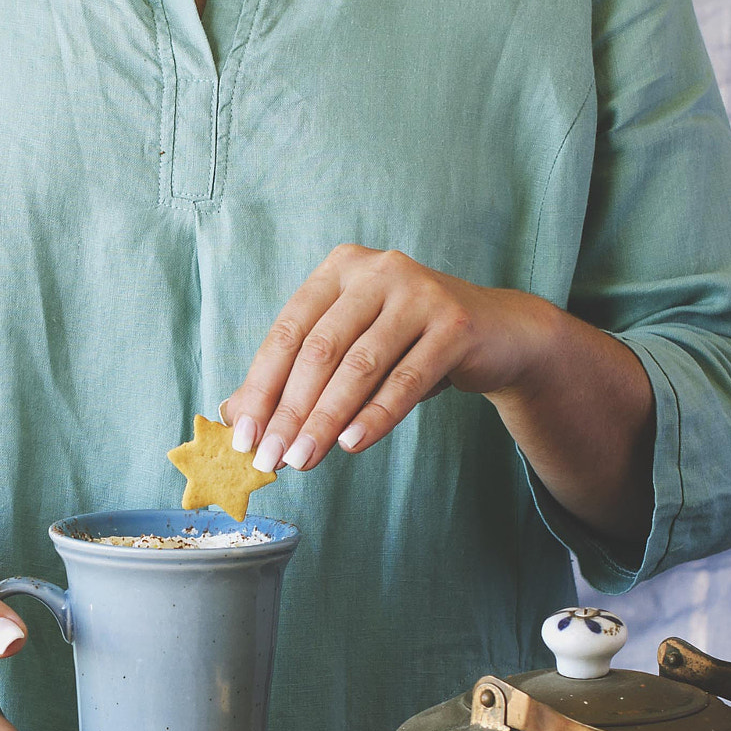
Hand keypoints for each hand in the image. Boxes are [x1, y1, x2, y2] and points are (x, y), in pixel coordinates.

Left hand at [224, 245, 554, 471]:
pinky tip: (350, 445)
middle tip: (270, 459)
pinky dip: (375, 416)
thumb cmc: (409, 345)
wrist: (498, 336)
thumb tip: (232, 415)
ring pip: (359, 366)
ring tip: (302, 460)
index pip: (288, 332)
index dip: (261, 386)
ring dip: (325, 420)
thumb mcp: (351, 353)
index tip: (242, 437)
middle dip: (289, 411)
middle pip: (320, 350)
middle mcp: (378, 271)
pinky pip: (406, 380)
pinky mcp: (455, 324)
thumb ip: (294, 376)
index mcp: (340, 270)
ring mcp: (419, 293)